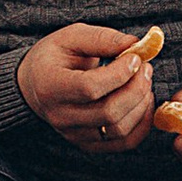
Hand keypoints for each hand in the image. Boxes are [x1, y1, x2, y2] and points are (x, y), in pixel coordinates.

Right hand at [15, 23, 159, 150]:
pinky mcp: (88, 144)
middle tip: (145, 68)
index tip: (135, 57)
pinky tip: (143, 102)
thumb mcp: (72, 37)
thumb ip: (102, 38)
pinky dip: (141, 124)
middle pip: (108, 113)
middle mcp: (60, 116)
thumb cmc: (55, 57)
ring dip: (141, 105)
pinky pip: (124, 143)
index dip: (119, 74)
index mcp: (51, 85)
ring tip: (144, 82)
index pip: (89, 88)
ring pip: (119, 130)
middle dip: (136, 89)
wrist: (36, 85)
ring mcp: (74, 134)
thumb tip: (135, 44)